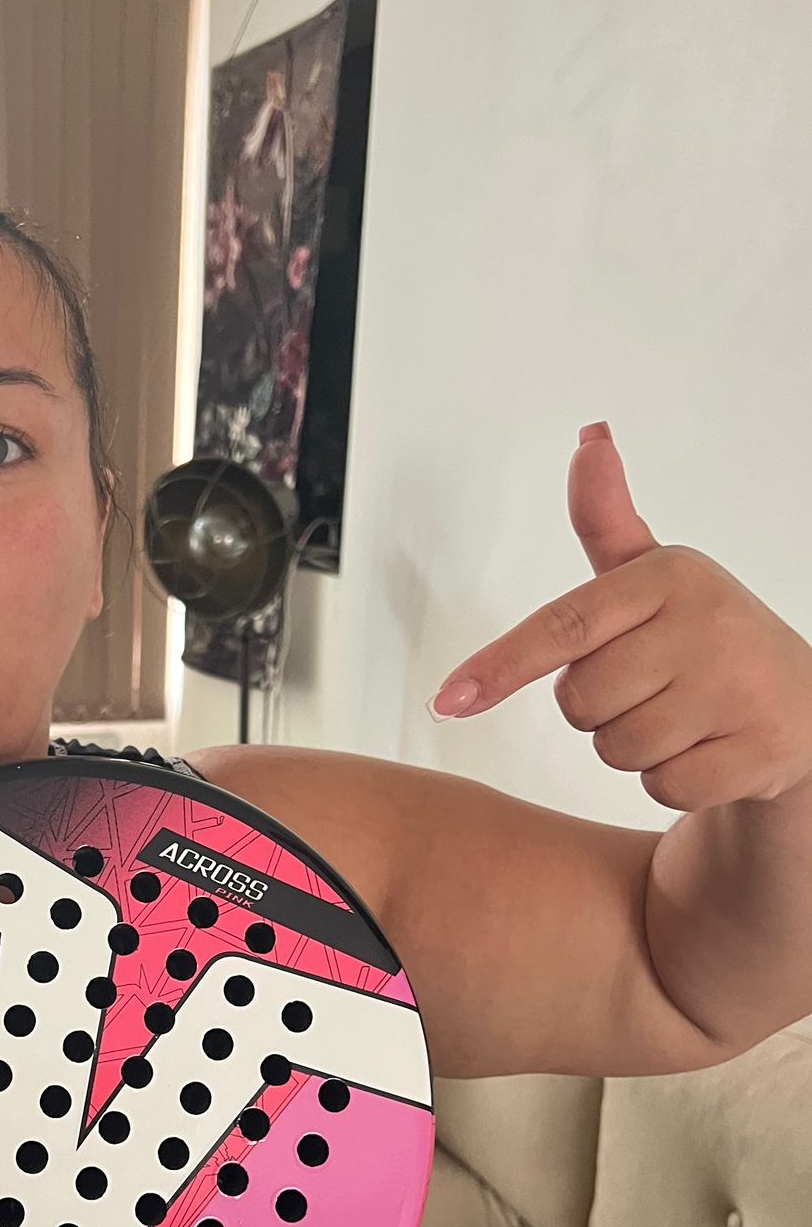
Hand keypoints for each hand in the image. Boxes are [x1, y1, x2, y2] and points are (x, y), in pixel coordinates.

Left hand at [427, 422, 811, 808]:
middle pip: (579, 702)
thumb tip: (589, 441)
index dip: (502, 665)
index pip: (564, 625)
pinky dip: (671, 779)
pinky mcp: (757, 750)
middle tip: (650, 685)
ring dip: (633, 746)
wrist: (804, 704)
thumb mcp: (655, 576)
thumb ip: (607, 521)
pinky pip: (661, 785)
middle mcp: (706, 626)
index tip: (449, 699)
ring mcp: (735, 690)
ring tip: (682, 715)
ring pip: (616, 749)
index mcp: (670, 577)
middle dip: (596, 708)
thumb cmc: (706, 638)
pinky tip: (707, 748)